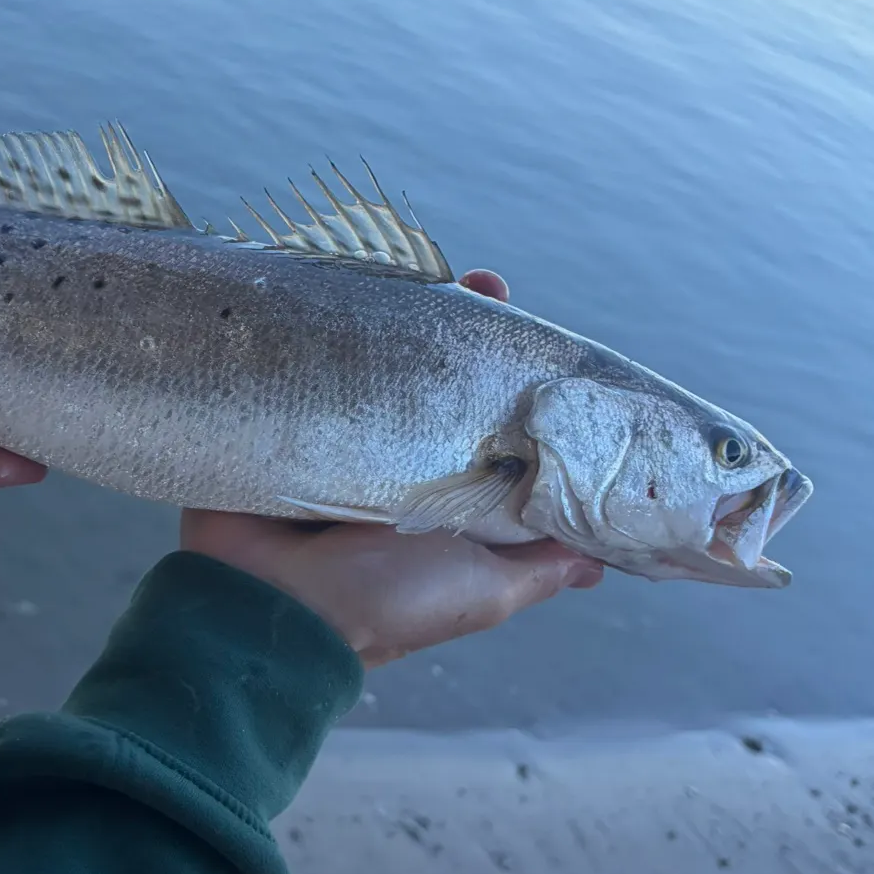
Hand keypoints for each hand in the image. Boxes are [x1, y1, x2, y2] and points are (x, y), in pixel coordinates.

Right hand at [181, 266, 602, 666]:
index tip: (533, 337)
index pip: (493, 423)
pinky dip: (333, 328)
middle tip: (480, 284)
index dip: (514, 379)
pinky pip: (319, 362)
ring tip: (425, 269)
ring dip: (404, 314)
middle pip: (440, 381)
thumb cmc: (384, 599)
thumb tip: (602, 561)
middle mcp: (399, 461)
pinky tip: (352, 283)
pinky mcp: (293, 421)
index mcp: (446, 495)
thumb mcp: (482, 591)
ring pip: (383, 363)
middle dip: (463, 329)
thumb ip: (537, 568)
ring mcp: (342, 436)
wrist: (270, 604)